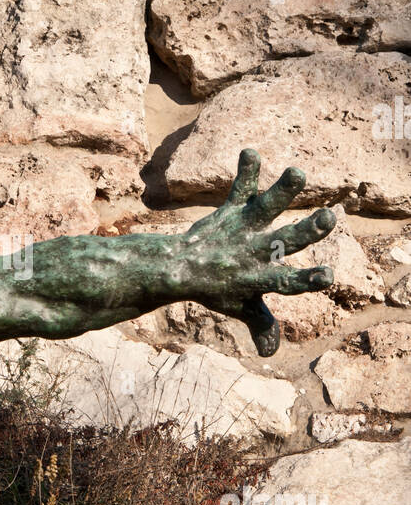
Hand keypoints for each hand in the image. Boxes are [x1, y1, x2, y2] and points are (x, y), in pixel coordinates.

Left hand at [172, 149, 335, 355]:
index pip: (288, 283)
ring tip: (298, 173)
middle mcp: (254, 253)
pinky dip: (246, 171)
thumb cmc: (216, 290)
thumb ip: (260, 325)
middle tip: (329, 218)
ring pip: (264, 210)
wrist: (175, 270)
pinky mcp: (229, 213)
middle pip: (285, 241)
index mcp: (261, 278)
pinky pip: (239, 190)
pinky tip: (250, 151)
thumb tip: (269, 353)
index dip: (308, 280)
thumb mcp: (240, 308)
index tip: (329, 276)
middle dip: (308, 231)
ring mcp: (241, 231)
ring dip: (282, 191)